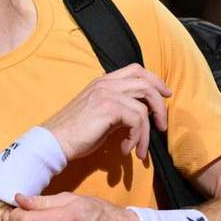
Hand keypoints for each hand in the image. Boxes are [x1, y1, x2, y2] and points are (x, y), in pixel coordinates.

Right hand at [43, 63, 170, 160]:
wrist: (55, 141)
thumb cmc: (75, 133)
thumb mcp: (99, 114)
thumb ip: (118, 108)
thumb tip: (140, 114)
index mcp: (102, 81)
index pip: (136, 69)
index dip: (154, 80)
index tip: (165, 95)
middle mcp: (105, 83)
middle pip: (145, 82)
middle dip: (160, 104)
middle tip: (162, 125)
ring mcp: (107, 94)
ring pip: (144, 105)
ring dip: (147, 132)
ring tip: (141, 149)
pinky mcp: (108, 108)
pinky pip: (137, 119)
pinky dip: (137, 138)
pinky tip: (126, 150)